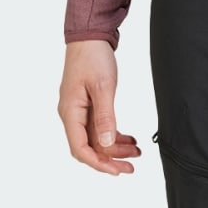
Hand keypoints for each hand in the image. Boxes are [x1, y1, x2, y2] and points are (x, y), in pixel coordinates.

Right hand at [59, 40, 143, 174]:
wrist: (90, 37)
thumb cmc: (93, 57)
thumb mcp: (102, 87)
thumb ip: (105, 117)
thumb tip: (107, 144)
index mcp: (70, 112)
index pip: (80, 149)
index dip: (99, 163)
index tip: (118, 170)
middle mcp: (71, 115)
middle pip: (89, 148)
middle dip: (110, 159)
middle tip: (132, 166)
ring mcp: (79, 111)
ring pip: (96, 139)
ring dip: (115, 147)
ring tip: (136, 151)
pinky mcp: (88, 106)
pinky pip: (99, 128)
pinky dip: (114, 135)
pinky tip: (129, 138)